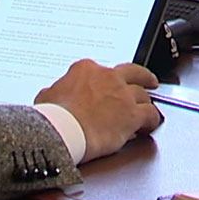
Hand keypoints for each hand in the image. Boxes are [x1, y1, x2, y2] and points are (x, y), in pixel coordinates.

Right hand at [35, 59, 161, 162]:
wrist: (64, 130)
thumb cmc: (54, 116)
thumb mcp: (46, 96)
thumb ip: (54, 91)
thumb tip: (51, 95)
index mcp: (86, 69)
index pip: (102, 70)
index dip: (107, 80)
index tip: (107, 86)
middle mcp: (108, 77)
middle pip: (133, 73)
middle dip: (142, 77)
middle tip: (148, 81)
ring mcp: (123, 95)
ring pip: (144, 95)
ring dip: (145, 103)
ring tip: (147, 109)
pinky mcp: (133, 114)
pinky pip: (151, 114)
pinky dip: (153, 120)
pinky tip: (151, 124)